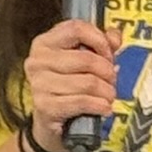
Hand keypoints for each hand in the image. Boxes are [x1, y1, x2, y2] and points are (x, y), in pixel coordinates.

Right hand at [23, 20, 119, 151]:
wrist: (50, 123)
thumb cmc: (67, 87)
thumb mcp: (83, 61)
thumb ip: (101, 44)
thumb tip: (114, 37)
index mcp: (44, 43)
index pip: (76, 28)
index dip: (99, 40)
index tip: (109, 54)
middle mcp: (37, 61)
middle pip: (86, 59)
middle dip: (107, 71)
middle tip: (112, 81)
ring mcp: (39, 84)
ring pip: (88, 82)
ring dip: (106, 91)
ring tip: (108, 96)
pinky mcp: (45, 106)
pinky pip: (82, 102)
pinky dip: (99, 105)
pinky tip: (104, 108)